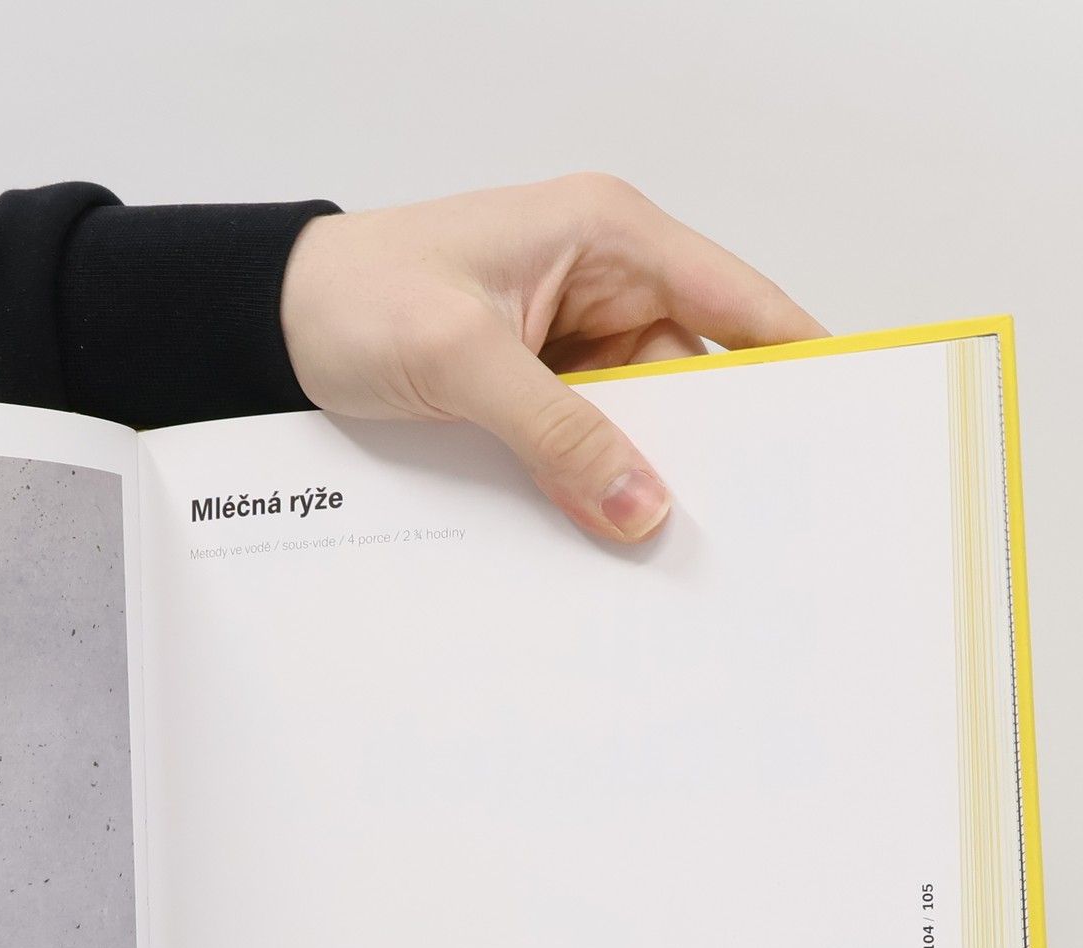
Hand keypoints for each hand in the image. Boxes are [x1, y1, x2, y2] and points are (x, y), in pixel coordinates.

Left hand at [279, 173, 823, 541]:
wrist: (266, 326)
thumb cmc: (354, 297)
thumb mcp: (462, 361)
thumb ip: (558, 433)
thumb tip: (642, 506)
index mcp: (607, 236)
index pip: (736, 299)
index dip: (796, 357)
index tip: (846, 421)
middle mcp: (600, 282)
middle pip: (690, 375)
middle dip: (709, 444)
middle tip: (749, 525)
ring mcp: (565, 340)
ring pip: (637, 420)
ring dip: (639, 475)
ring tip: (668, 547)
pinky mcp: (527, 388)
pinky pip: (583, 442)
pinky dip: (590, 483)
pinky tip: (603, 530)